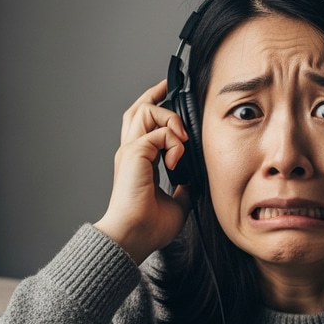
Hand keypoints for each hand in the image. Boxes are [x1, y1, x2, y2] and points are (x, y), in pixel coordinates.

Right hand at [93, 80, 190, 264]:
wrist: (135, 236)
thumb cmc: (149, 226)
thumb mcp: (178, 202)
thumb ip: (184, 186)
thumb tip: (194, 180)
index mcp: (138, 162)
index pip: (142, 125)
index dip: (154, 106)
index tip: (168, 94)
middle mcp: (130, 152)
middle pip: (139, 109)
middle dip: (156, 96)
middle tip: (172, 87)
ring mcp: (130, 151)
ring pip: (146, 112)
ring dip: (170, 119)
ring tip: (182, 140)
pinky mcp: (133, 154)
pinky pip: (158, 133)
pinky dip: (173, 142)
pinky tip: (177, 159)